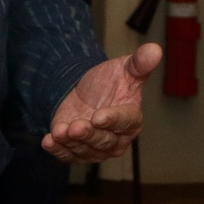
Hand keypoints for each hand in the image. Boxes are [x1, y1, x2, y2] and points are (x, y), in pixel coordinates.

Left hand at [42, 44, 160, 162]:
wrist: (85, 91)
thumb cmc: (111, 82)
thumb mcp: (124, 68)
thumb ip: (139, 63)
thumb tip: (155, 49)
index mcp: (131, 119)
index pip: (124, 122)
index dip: (111, 120)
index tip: (98, 116)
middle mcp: (116, 139)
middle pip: (104, 141)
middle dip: (88, 134)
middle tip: (75, 126)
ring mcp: (96, 148)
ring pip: (85, 150)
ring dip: (71, 142)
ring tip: (59, 131)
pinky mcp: (76, 150)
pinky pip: (68, 155)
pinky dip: (57, 150)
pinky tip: (48, 141)